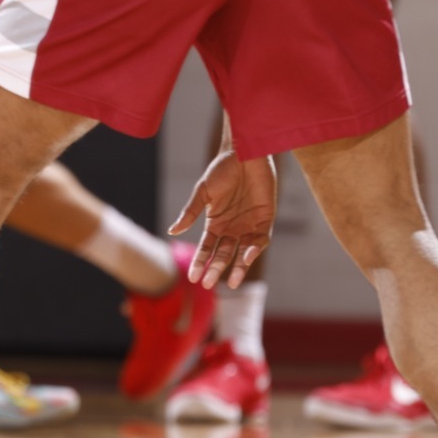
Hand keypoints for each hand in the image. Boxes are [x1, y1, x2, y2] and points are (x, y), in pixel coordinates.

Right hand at [168, 151, 277, 288]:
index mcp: (215, 223)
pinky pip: (261, 240)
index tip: (193, 277)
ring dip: (238, 267)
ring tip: (233, 281)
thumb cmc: (221, 169)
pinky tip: (247, 255)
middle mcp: (232, 228)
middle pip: (223, 254)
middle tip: (208, 284)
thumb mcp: (203, 192)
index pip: (207, 248)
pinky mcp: (265, 220)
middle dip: (216, 269)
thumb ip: (190, 213)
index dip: (201, 262)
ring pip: (243, 252)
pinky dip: (255, 249)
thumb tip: (172, 231)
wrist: (245, 153)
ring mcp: (249, 225)